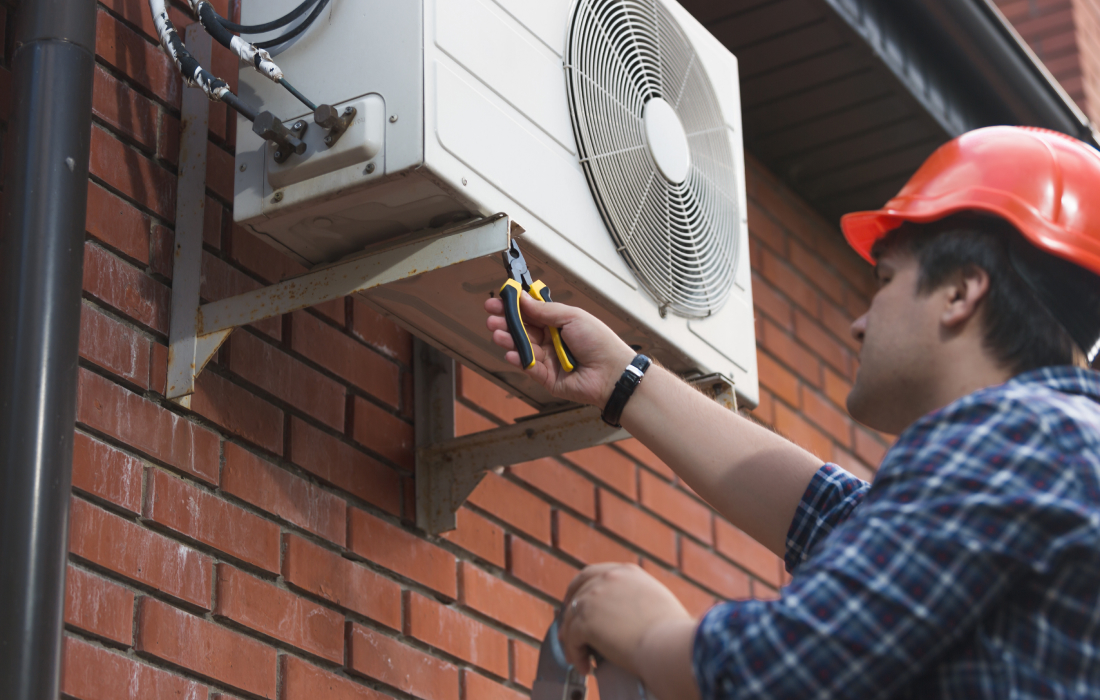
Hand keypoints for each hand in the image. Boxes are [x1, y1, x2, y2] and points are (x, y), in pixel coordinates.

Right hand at [485, 293, 635, 406]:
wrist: (612, 372)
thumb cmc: (599, 342)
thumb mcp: (572, 317)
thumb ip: (544, 310)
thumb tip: (522, 297)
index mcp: (558, 323)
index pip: (530, 313)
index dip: (513, 307)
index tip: (497, 301)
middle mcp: (550, 340)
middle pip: (522, 330)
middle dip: (505, 323)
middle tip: (492, 317)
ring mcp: (547, 359)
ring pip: (522, 348)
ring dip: (508, 340)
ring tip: (498, 333)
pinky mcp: (546, 378)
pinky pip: (528, 367)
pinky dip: (518, 359)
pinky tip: (511, 353)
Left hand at [558, 563, 692, 675]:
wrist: (669, 644)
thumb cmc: (672, 630)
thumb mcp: (657, 600)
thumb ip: (637, 598)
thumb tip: (630, 615)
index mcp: (626, 572)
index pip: (593, 574)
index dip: (581, 589)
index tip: (579, 603)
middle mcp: (608, 578)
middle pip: (577, 592)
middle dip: (570, 611)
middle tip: (568, 630)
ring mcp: (594, 598)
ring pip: (571, 618)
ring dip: (571, 639)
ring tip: (578, 656)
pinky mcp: (585, 621)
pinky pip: (571, 639)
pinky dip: (575, 654)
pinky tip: (585, 666)